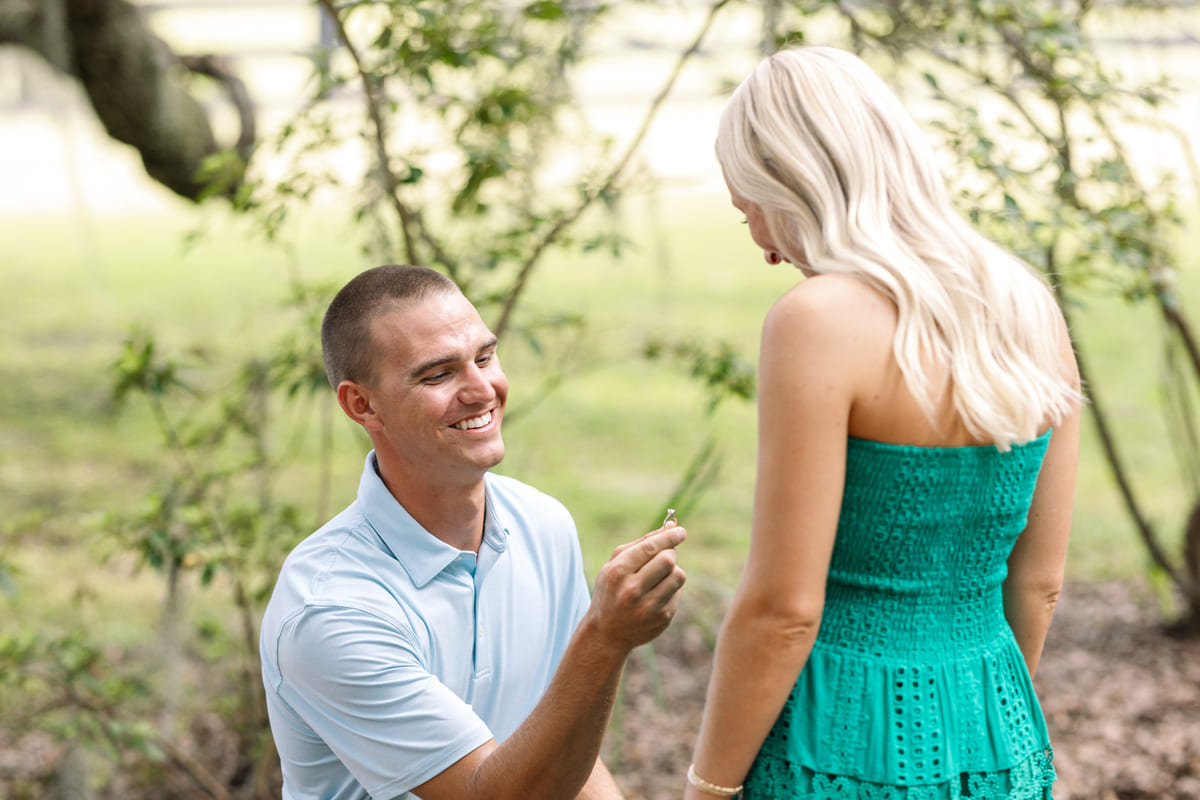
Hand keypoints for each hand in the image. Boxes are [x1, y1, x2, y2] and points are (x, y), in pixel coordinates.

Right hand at [585, 523, 686, 652]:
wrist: (607, 633)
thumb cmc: (612, 590)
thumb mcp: (615, 565)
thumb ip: (641, 544)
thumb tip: (671, 527)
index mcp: (617, 572)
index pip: (650, 548)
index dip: (669, 536)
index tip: (680, 531)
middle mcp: (632, 591)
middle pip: (668, 559)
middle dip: (670, 553)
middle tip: (665, 555)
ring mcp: (648, 607)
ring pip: (678, 575)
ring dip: (673, 571)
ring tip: (659, 576)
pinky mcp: (662, 619)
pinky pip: (678, 592)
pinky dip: (671, 588)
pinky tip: (656, 595)